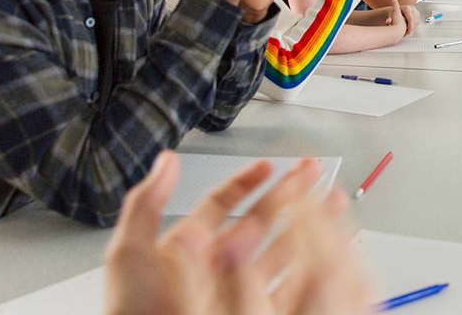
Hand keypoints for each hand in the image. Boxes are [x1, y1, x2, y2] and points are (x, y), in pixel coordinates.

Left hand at [104, 151, 372, 314]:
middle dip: (288, 191)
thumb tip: (165, 162)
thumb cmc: (131, 311)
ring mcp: (235, 289)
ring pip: (280, 249)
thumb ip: (146, 203)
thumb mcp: (132, 252)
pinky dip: (309, 266)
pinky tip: (324, 250)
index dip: (247, 180)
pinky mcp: (251, 309)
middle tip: (311, 170)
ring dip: (306, 223)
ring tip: (330, 201)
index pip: (224, 203)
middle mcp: (216, 265)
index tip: (268, 165)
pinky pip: (287, 285)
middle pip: (260, 219)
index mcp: (191, 246)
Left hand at [384, 0, 418, 37]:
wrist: (395, 11)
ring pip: (417, 21)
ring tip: (407, 32)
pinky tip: (409, 29)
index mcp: (406, 8)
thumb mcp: (391, 16)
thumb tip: (388, 21)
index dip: (410, 26)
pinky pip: (418, 22)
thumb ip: (389, 19)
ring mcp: (415, 10)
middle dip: (412, 28)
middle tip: (407, 34)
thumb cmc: (393, 14)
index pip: (411, 18)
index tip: (408, 32)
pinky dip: (414, 26)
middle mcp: (412, 8)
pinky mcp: (417, 14)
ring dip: (413, 28)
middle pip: (415, 20)